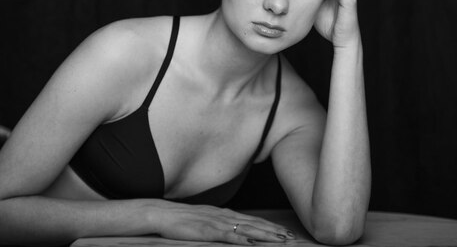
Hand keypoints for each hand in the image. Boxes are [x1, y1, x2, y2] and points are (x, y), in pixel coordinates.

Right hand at [154, 202, 294, 244]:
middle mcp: (225, 217)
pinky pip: (228, 236)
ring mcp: (217, 223)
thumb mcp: (206, 220)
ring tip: (281, 240)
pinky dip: (243, 239)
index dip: (270, 226)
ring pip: (247, 229)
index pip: (253, 220)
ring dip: (266, 235)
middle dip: (274, 231)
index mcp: (225, 214)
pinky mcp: (208, 231)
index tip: (285, 232)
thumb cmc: (183, 219)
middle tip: (292, 237)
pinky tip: (253, 243)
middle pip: (255, 224)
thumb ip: (222, 224)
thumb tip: (235, 230)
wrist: (164, 213)